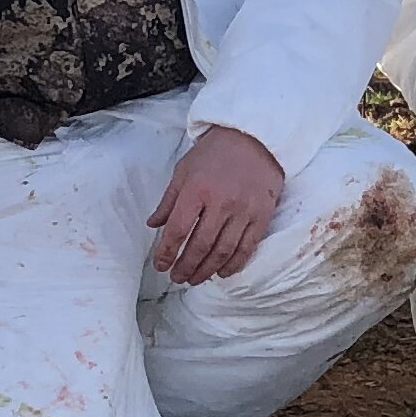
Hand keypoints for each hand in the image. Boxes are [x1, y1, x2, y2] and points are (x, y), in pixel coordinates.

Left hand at [150, 125, 284, 284]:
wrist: (255, 137)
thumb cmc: (214, 153)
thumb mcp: (184, 170)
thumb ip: (169, 200)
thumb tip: (153, 225)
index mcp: (197, 189)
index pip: (177, 230)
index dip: (166, 252)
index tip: (160, 265)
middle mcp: (221, 202)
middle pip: (200, 245)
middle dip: (185, 267)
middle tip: (176, 278)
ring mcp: (244, 210)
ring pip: (223, 251)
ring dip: (206, 270)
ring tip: (195, 279)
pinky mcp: (262, 215)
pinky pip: (247, 247)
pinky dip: (233, 264)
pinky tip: (221, 272)